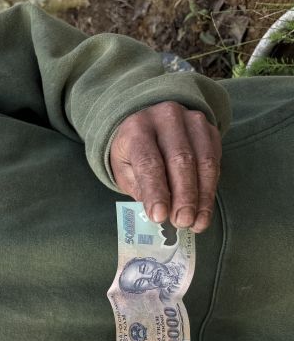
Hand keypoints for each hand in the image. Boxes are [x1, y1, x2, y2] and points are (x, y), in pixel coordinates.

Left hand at [109, 101, 221, 232]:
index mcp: (137, 129)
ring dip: (202, 196)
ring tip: (196, 222)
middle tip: (182, 222)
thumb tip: (161, 215)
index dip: (156, 191)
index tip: (159, 217)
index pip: (149, 162)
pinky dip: (210, 188)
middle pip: (181, 160)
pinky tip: (204, 209)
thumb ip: (141, 188)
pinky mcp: (210, 129)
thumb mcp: (125, 170)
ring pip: (204, 161)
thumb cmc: (133, 153)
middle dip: (184, 196)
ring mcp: (192, 121)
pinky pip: (215, 161)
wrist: (149, 124)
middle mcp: (166, 118)